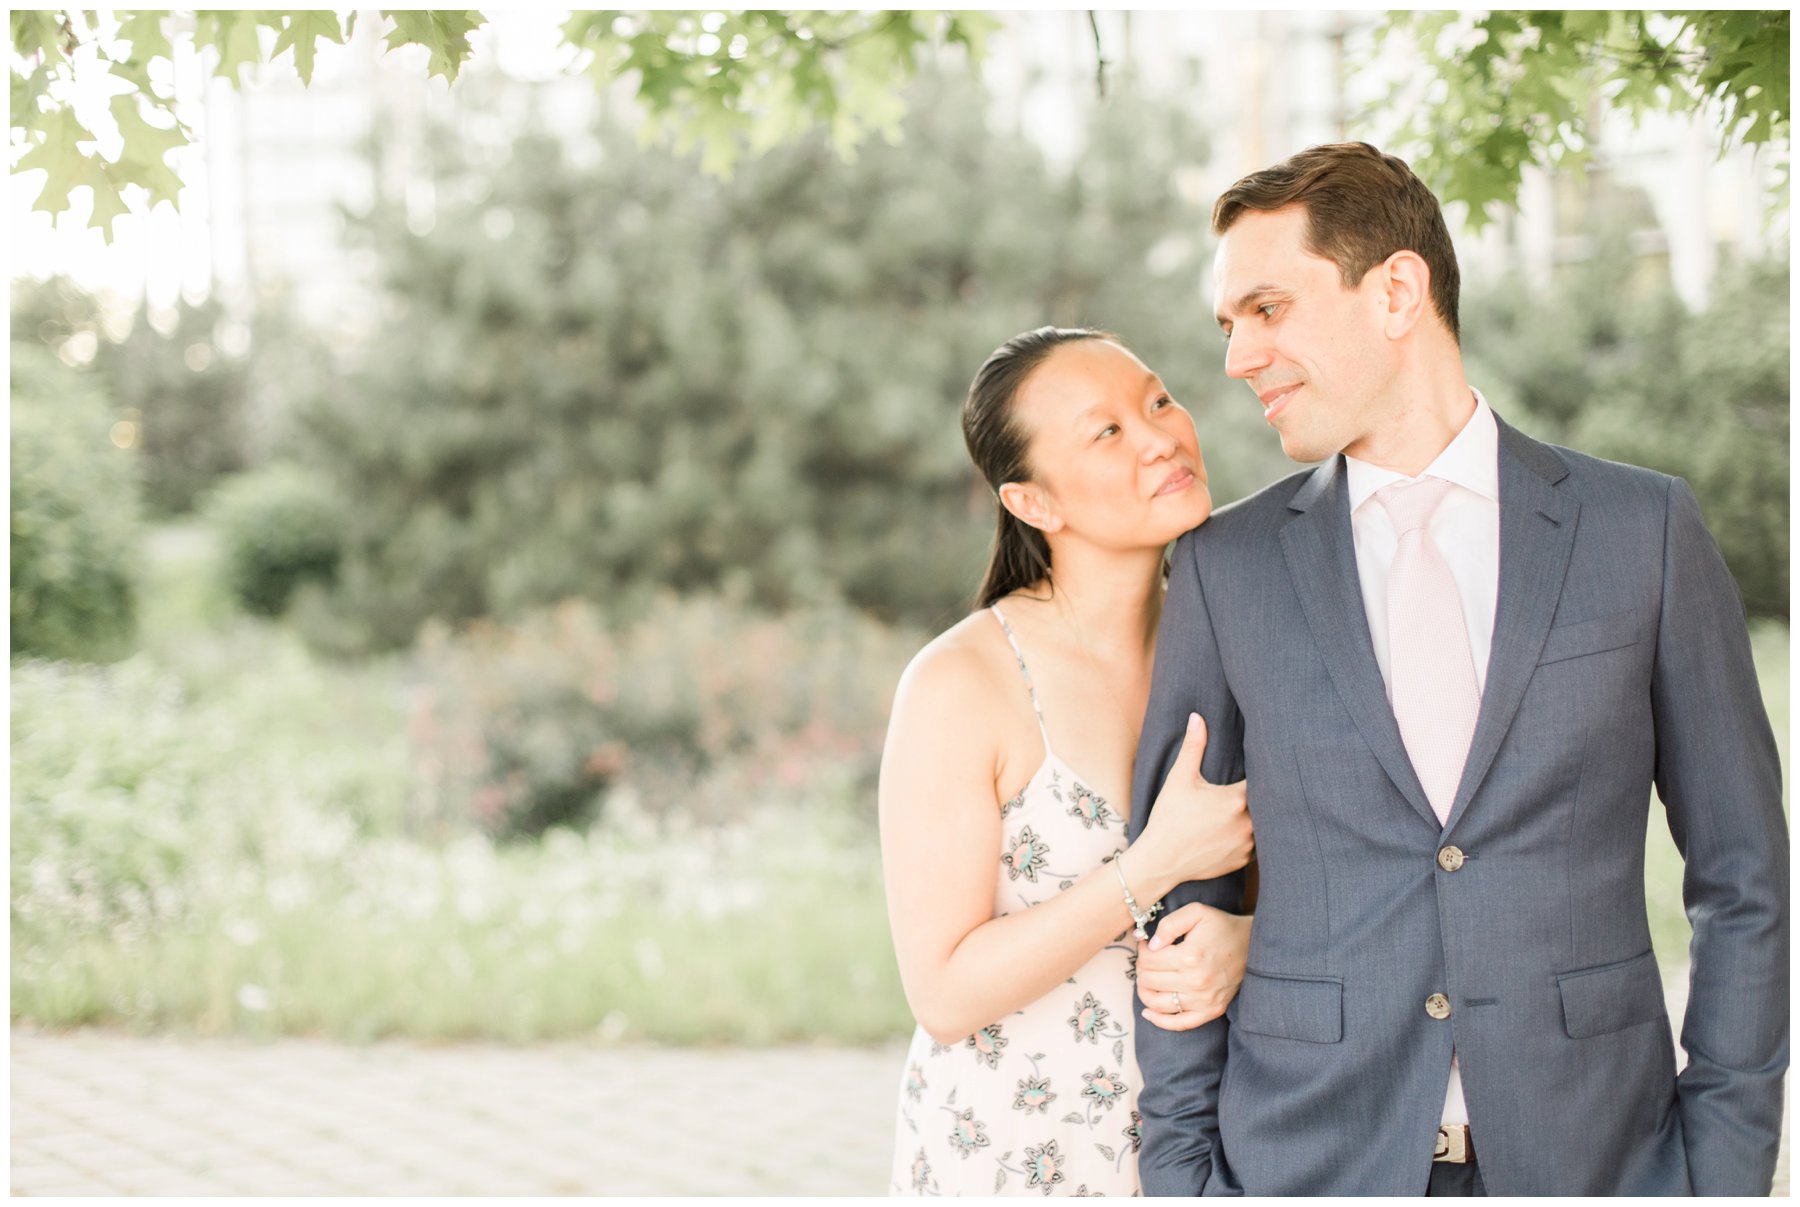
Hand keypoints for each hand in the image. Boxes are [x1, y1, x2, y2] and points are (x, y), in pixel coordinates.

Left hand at [1136, 903, 1251, 1029]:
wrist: (1253, 946)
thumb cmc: (1222, 927)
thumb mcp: (1197, 912)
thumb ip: (1170, 924)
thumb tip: (1150, 945)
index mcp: (1190, 957)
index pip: (1148, 960)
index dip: (1142, 951)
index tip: (1147, 945)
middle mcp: (1196, 982)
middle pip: (1149, 981)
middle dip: (1141, 968)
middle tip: (1147, 959)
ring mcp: (1204, 1000)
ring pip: (1157, 1003)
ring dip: (1144, 991)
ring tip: (1147, 979)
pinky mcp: (1211, 1011)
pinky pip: (1179, 1024)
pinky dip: (1159, 1020)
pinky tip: (1148, 1012)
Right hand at [1137, 713, 1253, 888]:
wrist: (1160, 860)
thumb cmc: (1169, 817)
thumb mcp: (1180, 779)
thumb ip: (1194, 746)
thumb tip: (1196, 717)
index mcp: (1237, 799)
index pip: (1264, 779)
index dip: (1265, 770)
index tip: (1263, 762)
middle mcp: (1248, 823)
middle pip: (1269, 802)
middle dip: (1266, 793)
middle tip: (1266, 783)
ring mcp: (1248, 844)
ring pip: (1266, 825)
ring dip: (1262, 815)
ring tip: (1258, 805)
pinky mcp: (1244, 861)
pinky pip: (1259, 844)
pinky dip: (1254, 835)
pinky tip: (1245, 827)